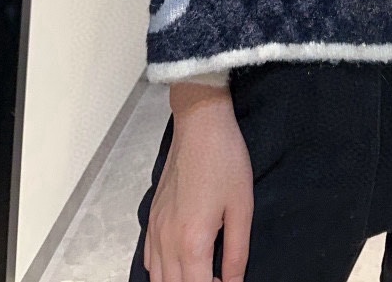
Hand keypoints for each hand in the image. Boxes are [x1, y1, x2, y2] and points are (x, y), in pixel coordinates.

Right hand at [144, 92, 252, 281]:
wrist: (200, 125)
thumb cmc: (226, 162)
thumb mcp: (241, 207)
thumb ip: (237, 251)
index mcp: (192, 242)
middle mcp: (167, 241)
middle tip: (218, 279)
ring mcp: (155, 230)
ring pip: (158, 278)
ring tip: (203, 275)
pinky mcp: (151, 218)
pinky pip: (150, 259)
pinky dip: (162, 272)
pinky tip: (180, 266)